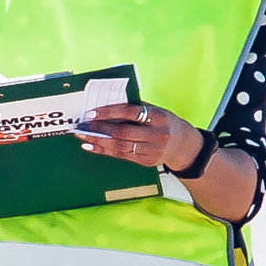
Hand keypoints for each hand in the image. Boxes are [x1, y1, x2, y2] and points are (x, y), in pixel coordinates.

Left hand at [76, 101, 200, 171]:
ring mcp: (153, 150)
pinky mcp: (147, 162)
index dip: (110, 112)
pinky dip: (104, 151)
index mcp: (159, 117)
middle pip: (123, 132)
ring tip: (82, 136)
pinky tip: (92, 146)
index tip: (92, 113)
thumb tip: (107, 103)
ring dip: (98, 141)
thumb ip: (136, 107)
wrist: (183, 145)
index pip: (131, 112)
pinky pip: (121, 156)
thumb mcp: (156, 111)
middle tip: (82, 125)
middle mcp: (157, 134)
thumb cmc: (164, 122)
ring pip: (120, 146)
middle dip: (99, 128)